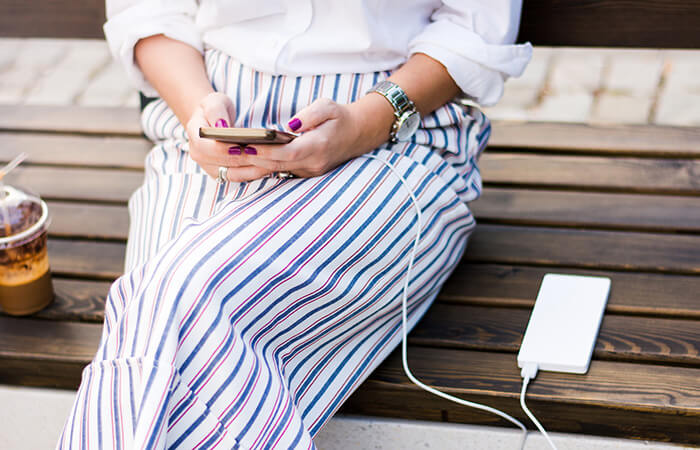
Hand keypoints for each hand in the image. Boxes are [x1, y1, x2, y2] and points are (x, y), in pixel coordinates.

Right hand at [185, 92, 271, 181]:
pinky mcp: (224, 174)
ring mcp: (211, 168)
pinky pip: (241, 177)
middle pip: (224, 163)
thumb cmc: (214, 110)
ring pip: (234, 174)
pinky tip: (270, 166)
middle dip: (245, 160)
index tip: (242, 147)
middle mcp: (200, 157)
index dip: (225, 150)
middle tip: (266, 156)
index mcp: (195, 138)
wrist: (213, 122)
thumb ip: (216, 111)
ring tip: (272, 162)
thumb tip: (221, 126)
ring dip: (254, 170)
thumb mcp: (213, 102)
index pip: (208, 148)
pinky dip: (255, 173)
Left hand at [237, 96, 393, 177]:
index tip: (245, 145)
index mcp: (319, 147)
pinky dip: (257, 167)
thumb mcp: (329, 107)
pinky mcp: (301, 173)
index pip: (288, 153)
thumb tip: (291, 125)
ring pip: (274, 171)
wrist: (357, 135)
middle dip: (250, 158)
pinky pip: (276, 172)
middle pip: (275, 164)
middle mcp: (312, 164)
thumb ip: (311, 114)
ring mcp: (307, 172)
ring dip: (249, 166)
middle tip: (225, 150)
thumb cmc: (339, 118)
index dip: (266, 150)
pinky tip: (237, 162)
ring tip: (224, 157)